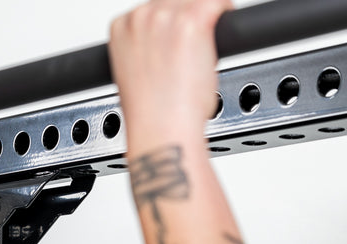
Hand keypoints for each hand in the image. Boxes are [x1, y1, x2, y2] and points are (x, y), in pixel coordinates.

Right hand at [109, 0, 233, 143]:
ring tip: (205, 49)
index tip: (179, 40)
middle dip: (188, 22)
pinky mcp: (193, 21)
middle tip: (195, 50)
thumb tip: (165, 48)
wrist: (162, 127)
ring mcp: (167, 17)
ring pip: (196, 2)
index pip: (153, 9)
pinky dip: (223, 14)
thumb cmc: (152, 113)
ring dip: (205, 22)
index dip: (171, 25)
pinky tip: (221, 32)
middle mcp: (142, 17)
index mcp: (122, 27)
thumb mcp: (136, 74)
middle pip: (176, 2)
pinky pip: (217, 3)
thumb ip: (146, 51)